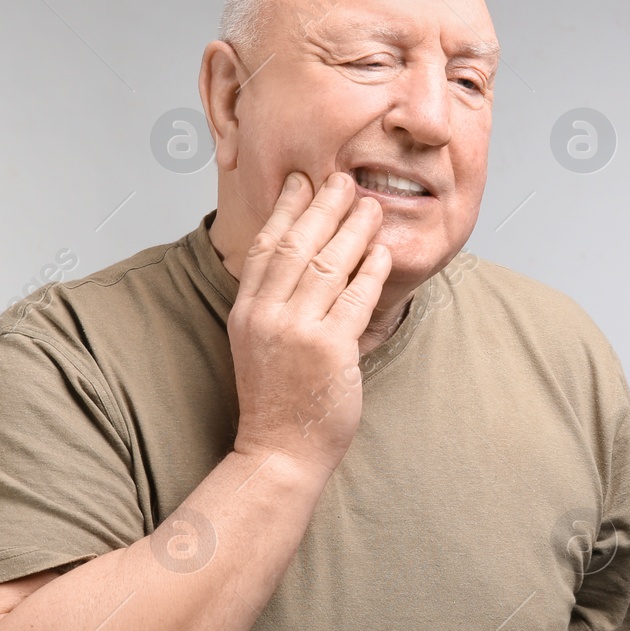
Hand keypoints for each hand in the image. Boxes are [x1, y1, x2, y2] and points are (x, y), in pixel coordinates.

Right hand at [227, 171, 390, 474]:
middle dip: (323, 207)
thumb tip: (299, 265)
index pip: (265, 247)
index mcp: (247, 312)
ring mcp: (298, 332)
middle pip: (298, 247)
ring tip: (371, 207)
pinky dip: (371, 272)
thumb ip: (274, 306)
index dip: (285, 210)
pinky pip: (355, 299)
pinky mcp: (330, 350)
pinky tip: (382, 253)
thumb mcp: (258, 345)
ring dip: (353, 231)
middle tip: (343, 180)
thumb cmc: (276, 401)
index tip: (301, 181)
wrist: (279, 451)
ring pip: (330, 266)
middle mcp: (267, 317)